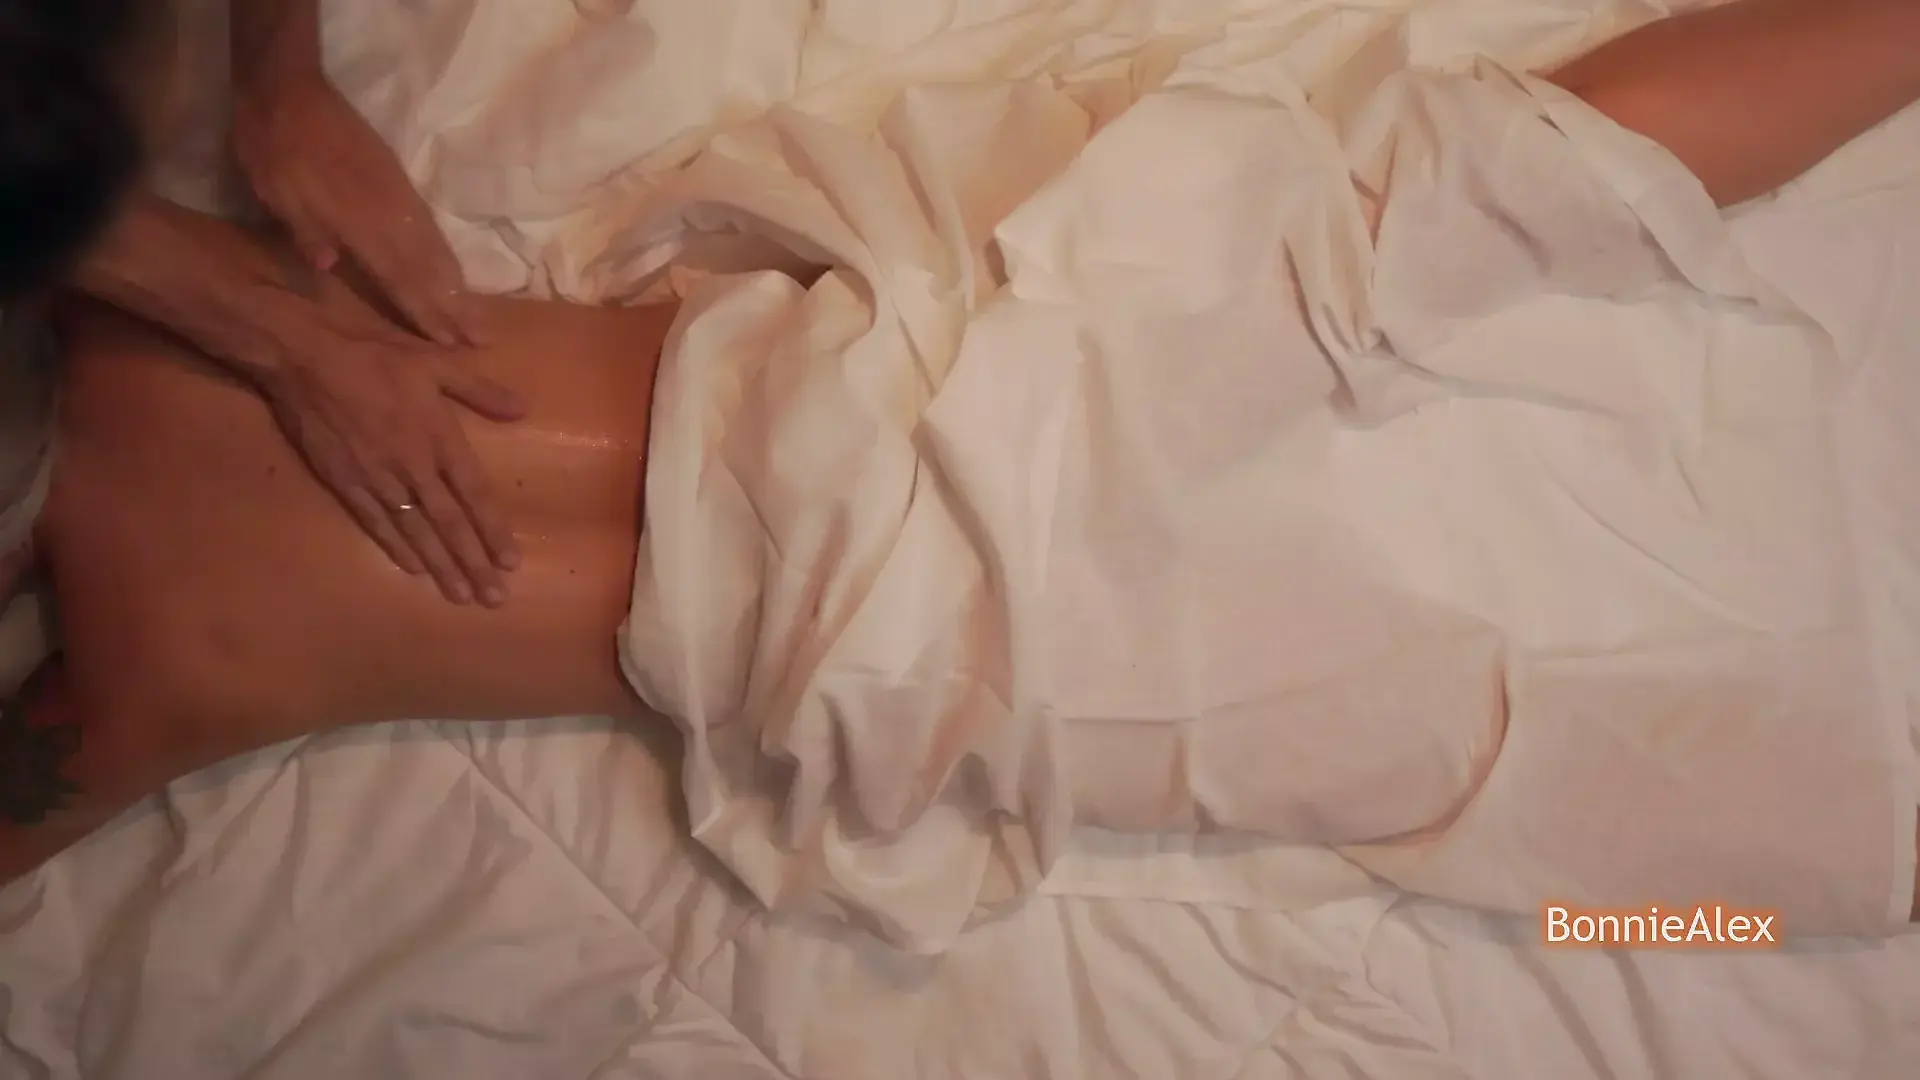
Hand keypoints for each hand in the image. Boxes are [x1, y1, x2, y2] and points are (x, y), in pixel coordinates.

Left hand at [232, 69, 487, 347]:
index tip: (450, 342)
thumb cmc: (273, 145)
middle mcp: (389, 212)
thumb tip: (326, 266)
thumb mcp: (273, 189)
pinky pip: (430, 228)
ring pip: (435, 249)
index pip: (398, 275)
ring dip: (457, 285)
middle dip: (455, 306)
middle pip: (428, 268)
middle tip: (482, 339)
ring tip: (477, 315)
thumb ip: (304, 228)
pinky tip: (452, 271)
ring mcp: (398, 196)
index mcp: (358, 219)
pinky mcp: (397, 182)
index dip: (423, 310)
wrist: (289, 87)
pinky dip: (445, 256)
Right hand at [260, 305, 527, 606]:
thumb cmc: (377, 356)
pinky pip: (376, 523)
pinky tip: (413, 570)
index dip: (493, 530)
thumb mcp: (437, 362)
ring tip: (461, 596)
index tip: (511, 562)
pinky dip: (396, 548)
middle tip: (494, 598)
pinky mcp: (345, 483)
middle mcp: (414, 467)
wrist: (307, 358)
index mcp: (440, 439)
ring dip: (440, 566)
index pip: (475, 494)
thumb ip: (480, 390)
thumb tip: (522, 410)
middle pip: (449, 524)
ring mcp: (378, 479)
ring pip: (416, 531)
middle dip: (473, 563)